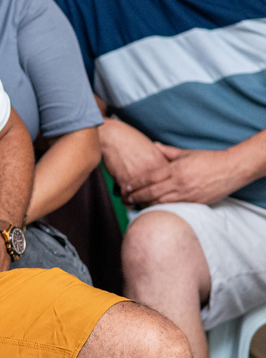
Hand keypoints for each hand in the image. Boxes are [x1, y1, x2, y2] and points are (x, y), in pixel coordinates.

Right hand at [99, 116, 167, 199]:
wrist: (116, 137)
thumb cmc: (133, 142)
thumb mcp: (154, 150)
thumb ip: (163, 163)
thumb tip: (167, 175)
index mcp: (165, 166)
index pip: (171, 188)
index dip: (168, 197)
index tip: (163, 200)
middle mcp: (155, 174)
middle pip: (158, 197)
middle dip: (153, 204)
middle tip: (149, 205)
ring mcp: (141, 178)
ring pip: (143, 200)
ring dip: (139, 203)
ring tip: (136, 203)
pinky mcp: (126, 181)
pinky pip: (128, 198)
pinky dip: (126, 200)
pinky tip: (125, 198)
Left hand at [125, 145, 240, 206]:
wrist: (232, 169)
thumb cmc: (209, 159)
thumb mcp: (186, 153)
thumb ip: (168, 151)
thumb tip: (154, 146)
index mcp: (176, 169)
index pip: (150, 178)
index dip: (136, 184)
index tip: (125, 187)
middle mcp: (179, 183)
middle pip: (152, 192)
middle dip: (136, 197)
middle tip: (125, 200)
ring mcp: (188, 194)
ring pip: (161, 203)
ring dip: (146, 205)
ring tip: (135, 206)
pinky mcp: (196, 203)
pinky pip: (175, 208)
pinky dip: (162, 209)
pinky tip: (154, 211)